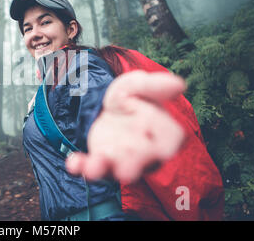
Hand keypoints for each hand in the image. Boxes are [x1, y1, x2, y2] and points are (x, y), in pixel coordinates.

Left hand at [66, 71, 185, 183]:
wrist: (106, 104)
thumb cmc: (131, 97)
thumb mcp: (137, 85)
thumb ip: (154, 85)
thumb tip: (180, 83)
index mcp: (163, 133)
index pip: (171, 138)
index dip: (163, 135)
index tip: (153, 121)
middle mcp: (145, 151)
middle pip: (144, 162)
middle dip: (134, 165)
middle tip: (126, 171)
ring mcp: (122, 158)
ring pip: (116, 169)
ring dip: (104, 169)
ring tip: (93, 169)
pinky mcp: (101, 159)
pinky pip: (93, 167)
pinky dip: (82, 167)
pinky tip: (73, 162)